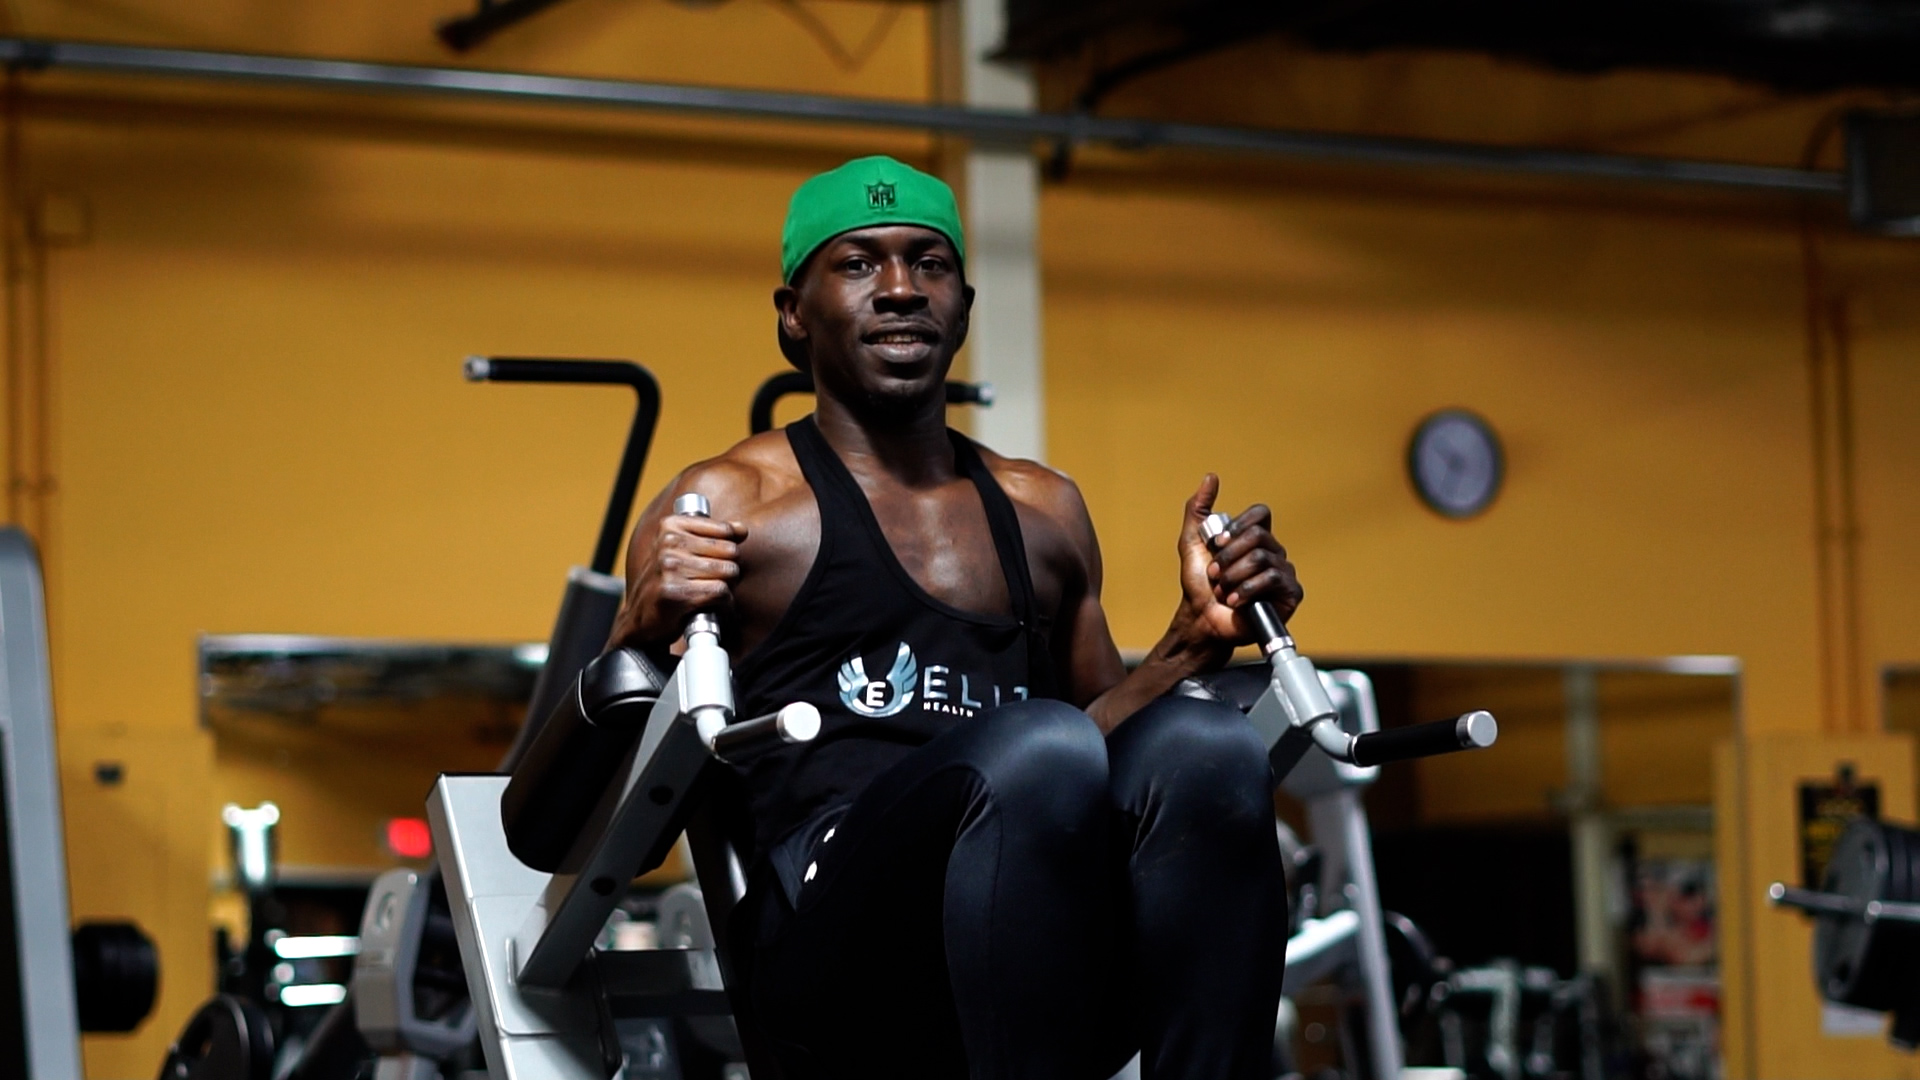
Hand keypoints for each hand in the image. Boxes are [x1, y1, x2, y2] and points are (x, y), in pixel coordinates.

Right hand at [621, 509, 747, 647]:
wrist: (642, 617)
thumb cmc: (668, 582)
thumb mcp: (686, 550)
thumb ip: (716, 536)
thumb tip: (742, 529)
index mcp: (671, 526)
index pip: (726, 531)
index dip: (728, 550)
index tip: (713, 561)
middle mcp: (668, 543)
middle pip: (731, 552)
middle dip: (729, 571)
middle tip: (710, 582)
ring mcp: (670, 567)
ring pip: (728, 573)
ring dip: (726, 588)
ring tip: (708, 594)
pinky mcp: (676, 593)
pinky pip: (721, 593)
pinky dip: (723, 604)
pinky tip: (710, 606)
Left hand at [1170, 474, 1302, 661]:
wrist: (1202, 620)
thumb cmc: (1199, 585)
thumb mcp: (1192, 542)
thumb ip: (1199, 510)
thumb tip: (1211, 477)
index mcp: (1255, 538)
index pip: (1260, 514)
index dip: (1239, 525)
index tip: (1218, 542)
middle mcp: (1273, 552)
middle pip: (1258, 536)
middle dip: (1229, 556)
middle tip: (1215, 574)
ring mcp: (1284, 572)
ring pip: (1262, 558)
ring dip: (1234, 576)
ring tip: (1223, 591)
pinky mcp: (1291, 593)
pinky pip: (1273, 578)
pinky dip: (1247, 590)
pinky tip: (1235, 601)